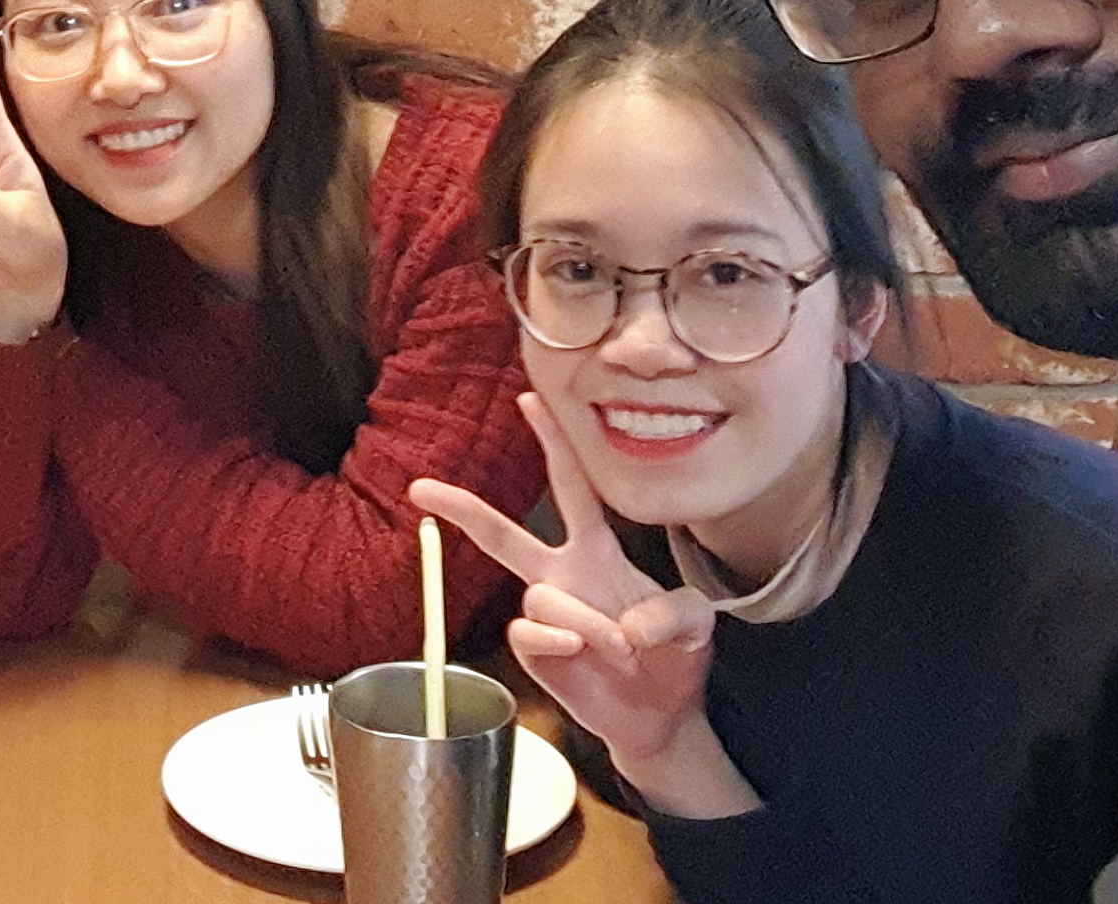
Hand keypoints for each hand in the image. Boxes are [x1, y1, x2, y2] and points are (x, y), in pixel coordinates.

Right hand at [410, 395, 755, 819]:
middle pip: (503, 533)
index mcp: (597, 551)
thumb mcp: (698, 624)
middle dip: (462, 508)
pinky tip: (580, 655)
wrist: (662, 718)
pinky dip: (557, 643)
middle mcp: (561, 574)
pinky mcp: (535, 654)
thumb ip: (676, 611)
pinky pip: (528, 633)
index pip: (571, 486)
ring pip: (541, 597)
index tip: (528, 399)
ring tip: (619, 649)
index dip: (553, 442)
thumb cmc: (675, 657)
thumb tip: (625, 625)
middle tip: (419, 487)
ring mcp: (545, 615)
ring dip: (586, 624)